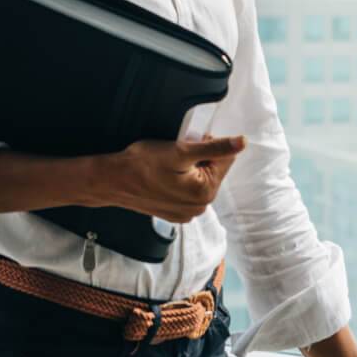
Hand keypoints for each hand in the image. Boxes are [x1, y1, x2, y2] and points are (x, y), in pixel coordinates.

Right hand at [86, 131, 244, 221]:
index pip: (225, 159)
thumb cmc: (143, 164)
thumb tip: (242, 143)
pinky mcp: (175, 213)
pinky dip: (180, 180)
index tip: (187, 143)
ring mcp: (187, 212)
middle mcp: (200, 207)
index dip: (208, 145)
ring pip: (200, 179)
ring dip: (189, 168)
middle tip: (175, 154)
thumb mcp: (182, 151)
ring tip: (168, 166)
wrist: (113, 180)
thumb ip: (215, 148)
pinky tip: (164, 177)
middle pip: (212, 170)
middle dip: (199, 158)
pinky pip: (187, 190)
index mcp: (206, 193)